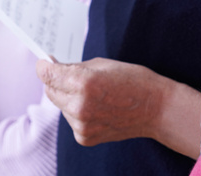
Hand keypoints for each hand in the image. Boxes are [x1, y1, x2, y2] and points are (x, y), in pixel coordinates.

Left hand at [37, 58, 200, 157]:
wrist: (156, 109)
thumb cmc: (133, 80)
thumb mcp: (103, 64)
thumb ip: (74, 67)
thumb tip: (52, 68)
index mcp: (84, 82)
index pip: (47, 74)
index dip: (44, 66)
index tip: (45, 62)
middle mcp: (79, 106)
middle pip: (50, 90)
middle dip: (56, 81)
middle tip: (69, 74)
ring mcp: (81, 125)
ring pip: (60, 106)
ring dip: (68, 97)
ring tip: (92, 93)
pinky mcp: (84, 137)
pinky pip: (71, 120)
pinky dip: (77, 112)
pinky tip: (96, 107)